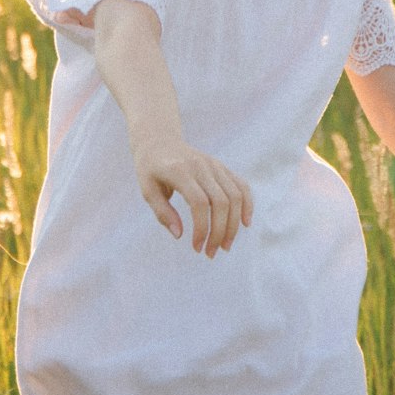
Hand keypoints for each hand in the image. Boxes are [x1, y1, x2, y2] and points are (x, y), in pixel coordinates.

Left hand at [132, 142, 252, 256]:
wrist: (159, 141)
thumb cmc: (150, 169)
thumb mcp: (147, 190)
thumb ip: (162, 212)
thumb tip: (179, 235)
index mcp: (180, 171)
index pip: (199, 203)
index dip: (202, 228)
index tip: (196, 247)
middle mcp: (201, 166)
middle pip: (221, 202)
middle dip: (219, 232)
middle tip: (211, 253)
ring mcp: (214, 165)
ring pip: (235, 196)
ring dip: (233, 225)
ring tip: (225, 246)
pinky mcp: (221, 167)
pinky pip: (241, 185)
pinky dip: (247, 204)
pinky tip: (245, 223)